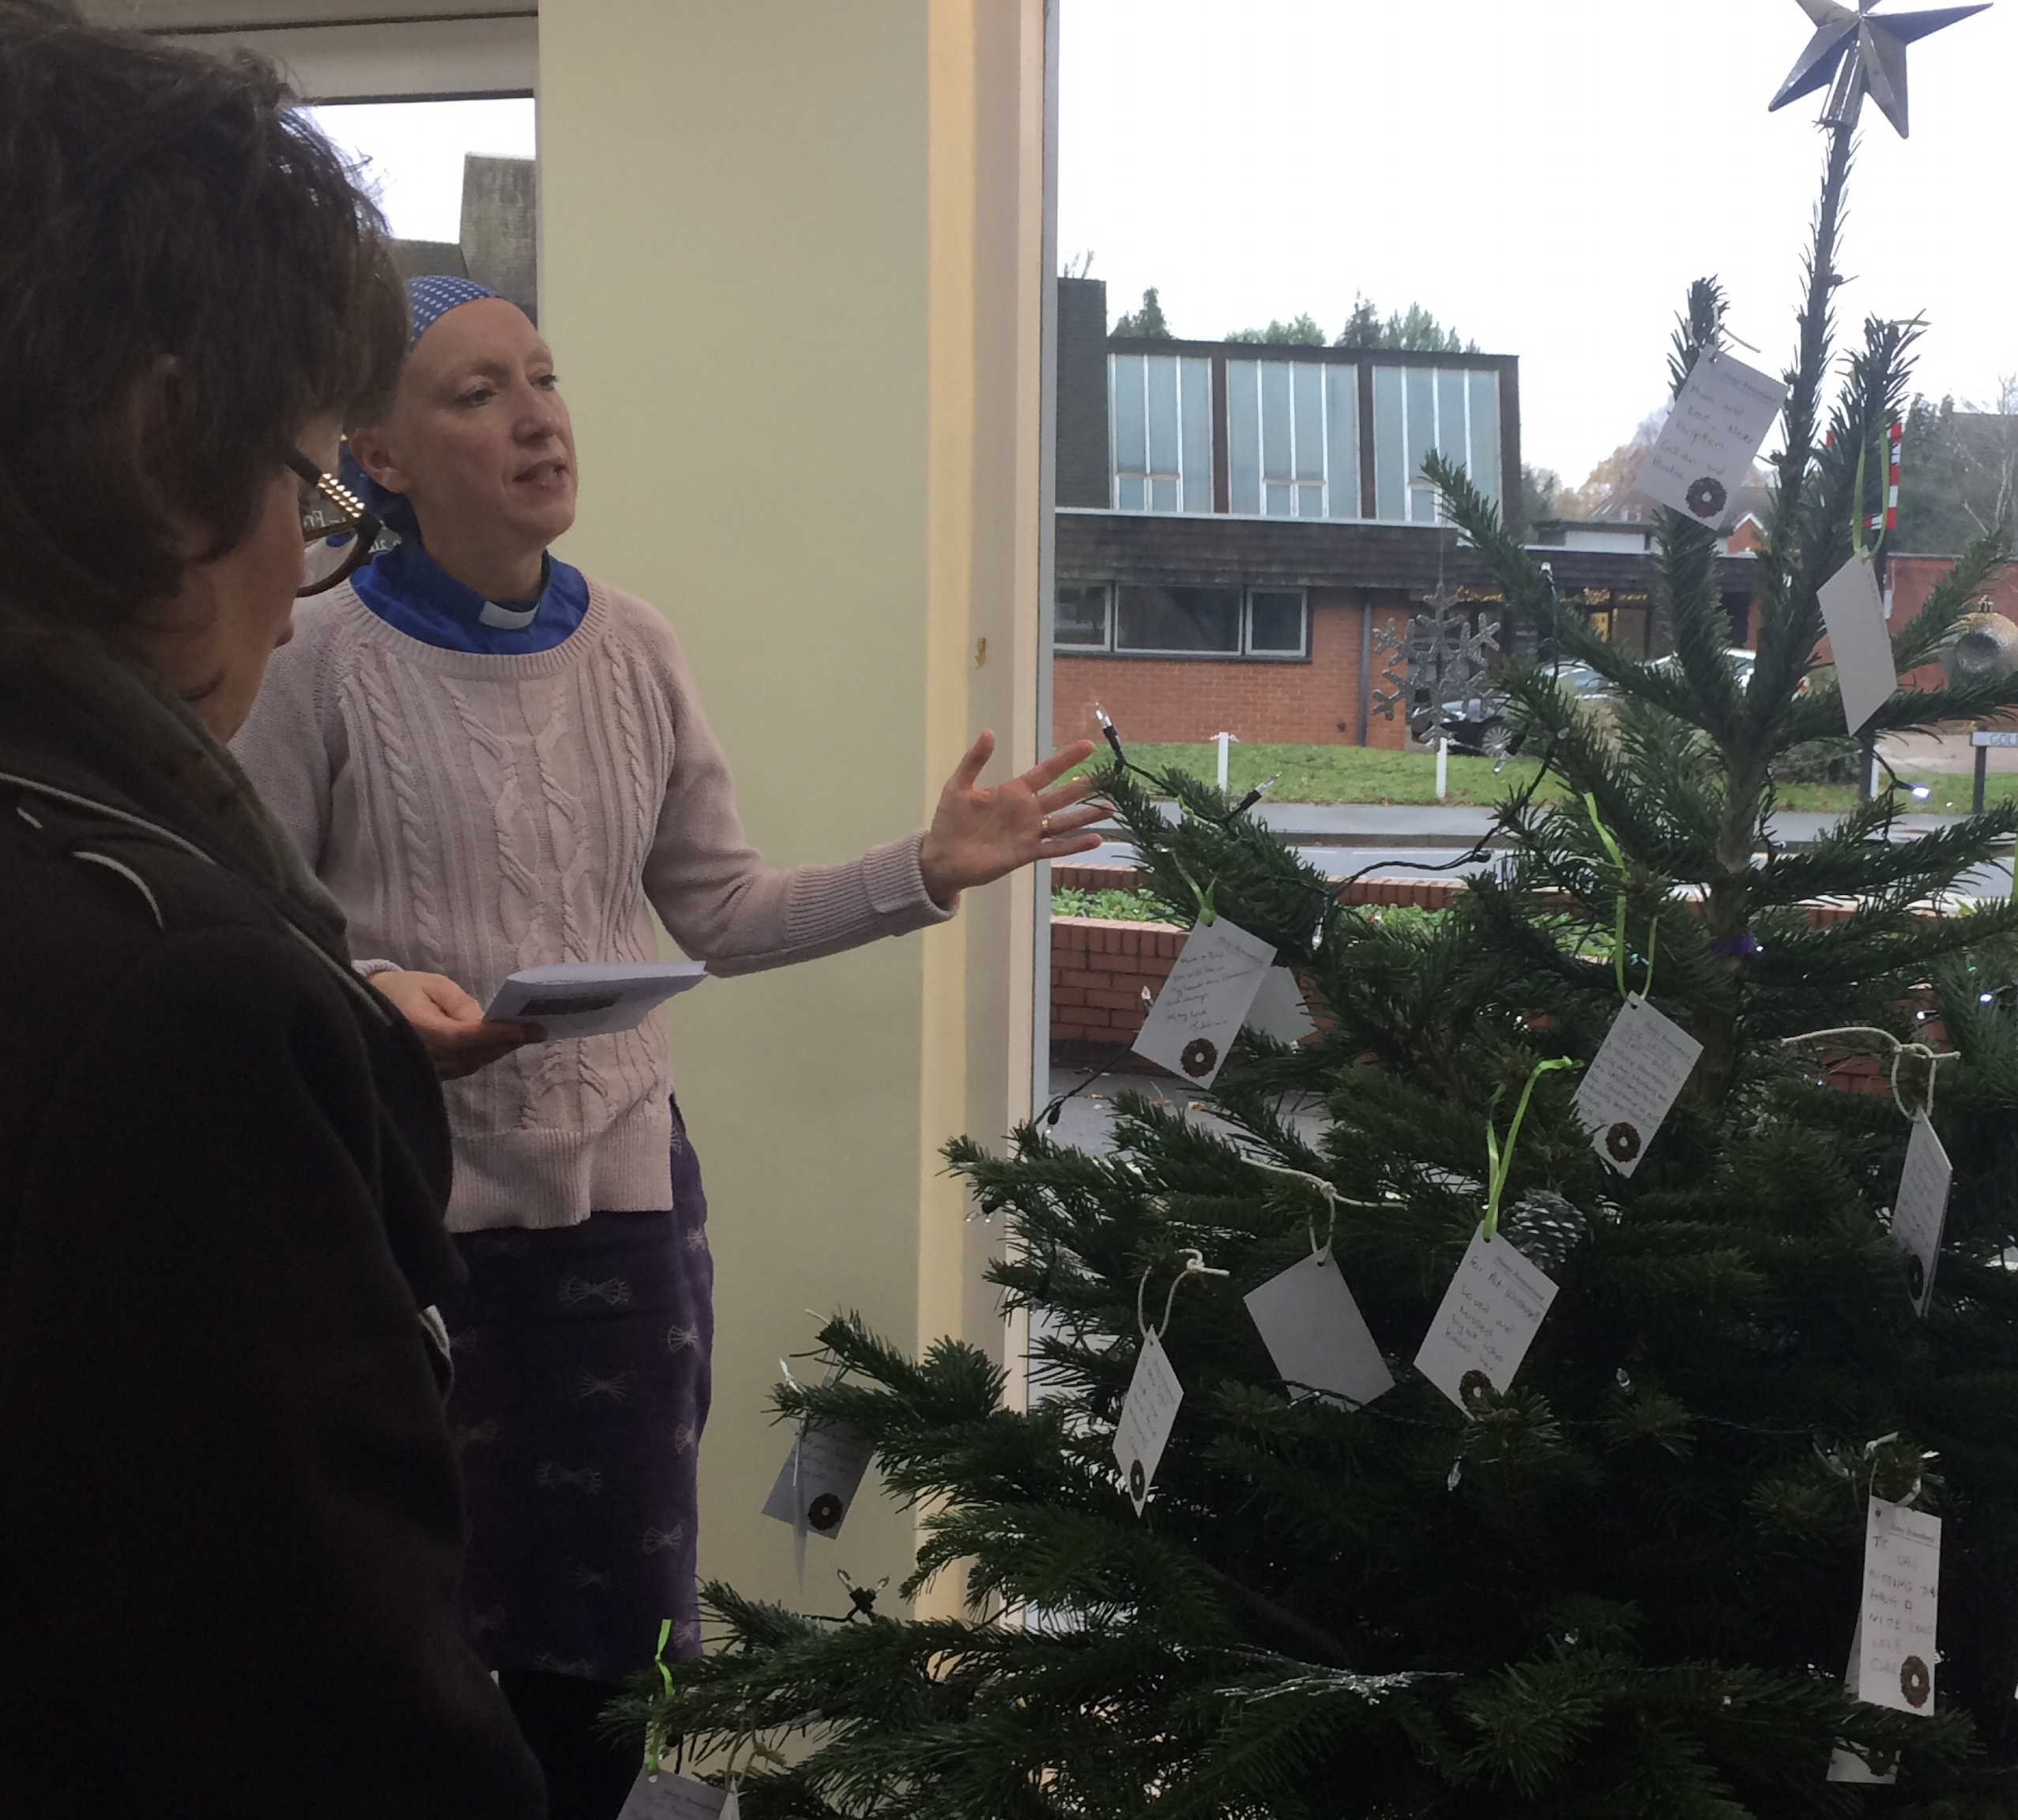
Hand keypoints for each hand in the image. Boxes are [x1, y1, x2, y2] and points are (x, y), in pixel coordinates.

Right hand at [368, 971, 542, 1080]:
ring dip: (499, 1050)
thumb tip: (484, 1022)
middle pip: (474, 1054)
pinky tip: (502, 1044)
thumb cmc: (401, 992)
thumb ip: (460, 1004)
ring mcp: (428, 1069)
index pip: (465, 1037)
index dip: (497, 1035)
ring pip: (472, 1063)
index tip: (525, 1029)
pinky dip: (484, 1055)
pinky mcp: (431, 1074)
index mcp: (420, 1029)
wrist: (366, 1011)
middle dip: (506, 1042)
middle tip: (537, 1030)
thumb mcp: (431, 986)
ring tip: (526, 1035)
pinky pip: (463, 1067)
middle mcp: (425, 1056)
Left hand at [917, 732, 1105, 906]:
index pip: (1046, 771)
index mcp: (1013, 791)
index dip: (1066, 759)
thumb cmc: (949, 822)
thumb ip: (974, 761)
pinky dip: (1075, 844)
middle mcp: (1027, 810)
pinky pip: (1055, 847)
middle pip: (1062, 795)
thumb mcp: (958, 786)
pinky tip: (1095, 839)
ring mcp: (1029, 832)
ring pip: (1064, 821)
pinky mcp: (1027, 853)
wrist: (943, 858)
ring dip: (1086, 815)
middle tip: (1108, 777)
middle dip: (1083, 786)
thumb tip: (989, 732)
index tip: (1087, 746)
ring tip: (1110, 808)